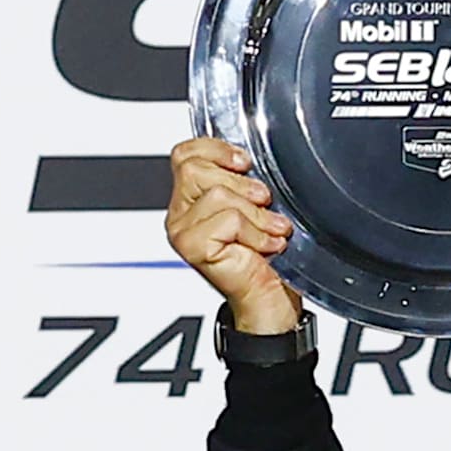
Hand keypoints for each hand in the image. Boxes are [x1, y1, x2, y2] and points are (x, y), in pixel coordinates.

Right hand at [165, 133, 302, 333]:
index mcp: (190, 198)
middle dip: (240, 184)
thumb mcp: (254, 206)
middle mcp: (180, 214)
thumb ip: (240, 179)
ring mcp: (182, 231)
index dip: (216, 150)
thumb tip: (248, 157)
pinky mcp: (191, 247)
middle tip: (263, 204)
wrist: (268, 300)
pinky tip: (266, 245)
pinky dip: (255, 232)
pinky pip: (228, 219)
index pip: (186, 154)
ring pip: (216, 193)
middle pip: (196, 168)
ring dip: (255, 214)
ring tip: (270, 230)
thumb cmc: (264, 258)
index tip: (244, 163)